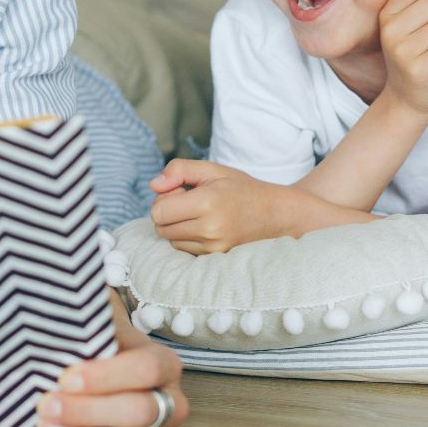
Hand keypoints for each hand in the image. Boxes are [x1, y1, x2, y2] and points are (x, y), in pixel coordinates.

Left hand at [37, 327, 187, 426]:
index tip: (66, 378)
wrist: (89, 364)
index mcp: (164, 364)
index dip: (106, 376)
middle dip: (87, 411)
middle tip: (47, 404)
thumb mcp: (94, 322)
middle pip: (140, 412)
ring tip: (46, 426)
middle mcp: (170, 403)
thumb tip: (66, 324)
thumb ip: (88, 323)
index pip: (147, 369)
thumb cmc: (93, 343)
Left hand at [147, 159, 299, 253]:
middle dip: (168, 213)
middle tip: (190, 201)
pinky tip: (206, 226)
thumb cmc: (240, 188)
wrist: (274, 214)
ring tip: (200, 214)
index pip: (158, 211)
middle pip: (161, 227)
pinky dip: (188, 238)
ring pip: (171, 240)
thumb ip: (179, 170)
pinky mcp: (215, 258)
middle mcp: (210, 229)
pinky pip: (185, 249)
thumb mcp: (212, 169)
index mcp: (207, 202)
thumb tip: (153, 185)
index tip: (180, 192)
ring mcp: (213, 247)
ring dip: (177, 227)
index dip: (163, 198)